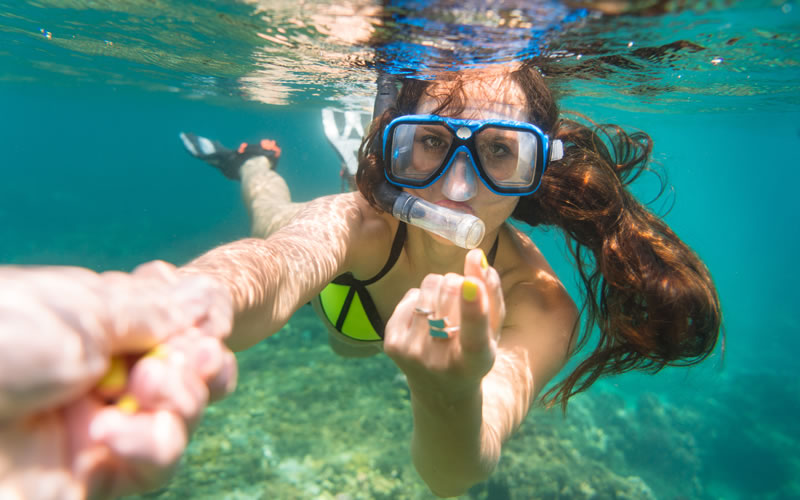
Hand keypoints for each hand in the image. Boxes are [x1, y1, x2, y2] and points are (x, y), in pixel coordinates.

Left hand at [0, 261, 236, 498]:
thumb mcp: (84, 310)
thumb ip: (154, 312)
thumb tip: (202, 296)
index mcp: (94, 332)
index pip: (172, 339)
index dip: (200, 339)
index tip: (207, 333)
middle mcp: (99, 381)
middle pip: (186, 384)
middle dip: (196, 372)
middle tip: (176, 363)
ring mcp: (92, 433)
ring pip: (175, 429)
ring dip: (178, 408)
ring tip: (147, 391)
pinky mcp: (85, 481)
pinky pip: (149, 472)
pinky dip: (147, 448)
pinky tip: (110, 435)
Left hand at [383, 249, 504, 404]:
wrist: (441, 392)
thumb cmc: (475, 354)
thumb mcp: (493, 332)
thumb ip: (491, 293)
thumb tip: (475, 256)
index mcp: (475, 361)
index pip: (474, 332)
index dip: (473, 307)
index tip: (471, 284)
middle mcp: (440, 361)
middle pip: (449, 293)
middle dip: (458, 282)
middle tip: (463, 295)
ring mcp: (412, 353)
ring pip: (428, 287)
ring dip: (440, 288)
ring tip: (445, 310)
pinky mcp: (391, 344)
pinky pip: (410, 295)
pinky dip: (421, 298)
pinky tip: (427, 320)